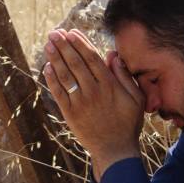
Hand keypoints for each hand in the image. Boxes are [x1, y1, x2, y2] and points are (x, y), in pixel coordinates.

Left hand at [42, 29, 144, 181]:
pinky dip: (51, 79)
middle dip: (64, 46)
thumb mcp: (136, 98)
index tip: (71, 32)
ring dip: (55, 58)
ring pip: (65, 75)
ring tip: (48, 44)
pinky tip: (47, 67)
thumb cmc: (128, 123)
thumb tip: (113, 55)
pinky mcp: (70, 114)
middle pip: (76, 63)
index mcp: (109, 85)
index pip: (92, 59)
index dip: (80, 44)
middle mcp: (93, 91)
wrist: (115, 150)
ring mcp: (80, 103)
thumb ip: (124, 75)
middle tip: (55, 32)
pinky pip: (58, 93)